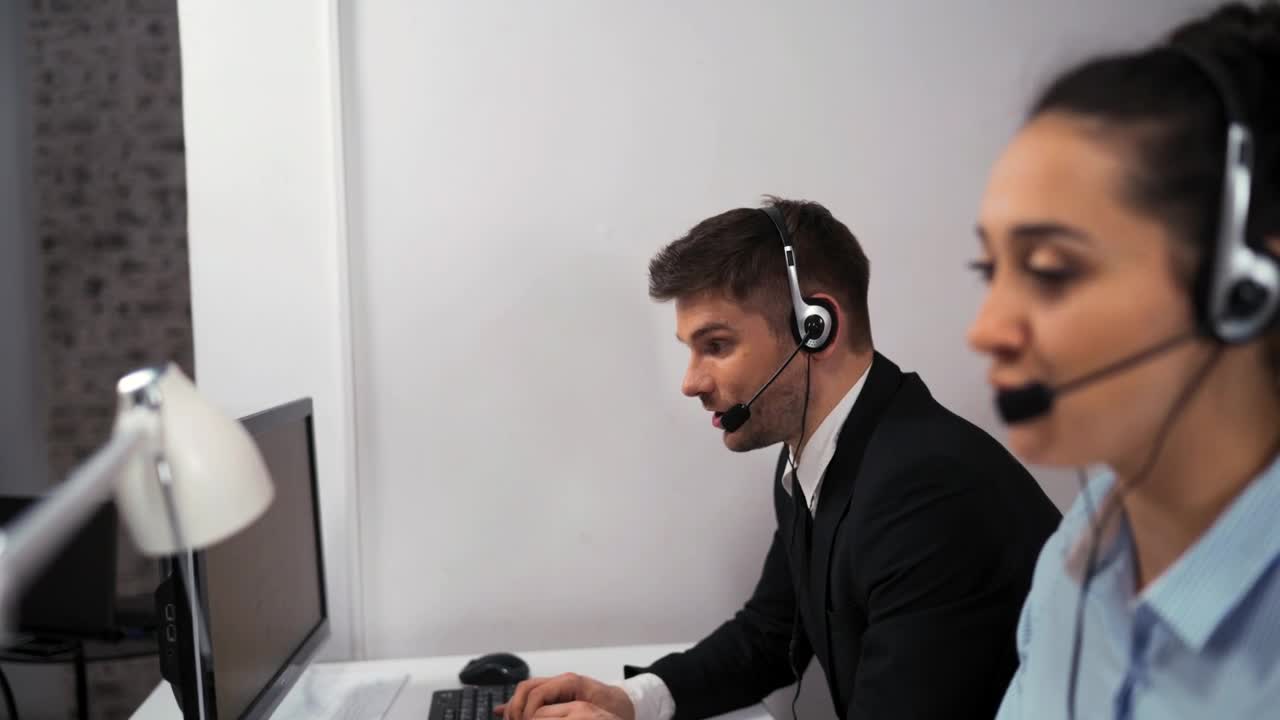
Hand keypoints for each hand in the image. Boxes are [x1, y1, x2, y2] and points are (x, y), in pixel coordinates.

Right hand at [496, 673, 634, 719]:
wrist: (626, 705)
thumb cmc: (615, 709)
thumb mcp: (593, 713)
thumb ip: (568, 713)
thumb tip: (541, 715)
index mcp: (570, 682)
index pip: (537, 692)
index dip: (527, 711)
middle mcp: (561, 682)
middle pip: (526, 688)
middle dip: (516, 708)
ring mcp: (557, 688)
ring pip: (526, 691)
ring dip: (515, 706)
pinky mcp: (555, 696)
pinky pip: (532, 697)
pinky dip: (517, 705)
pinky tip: (503, 713)